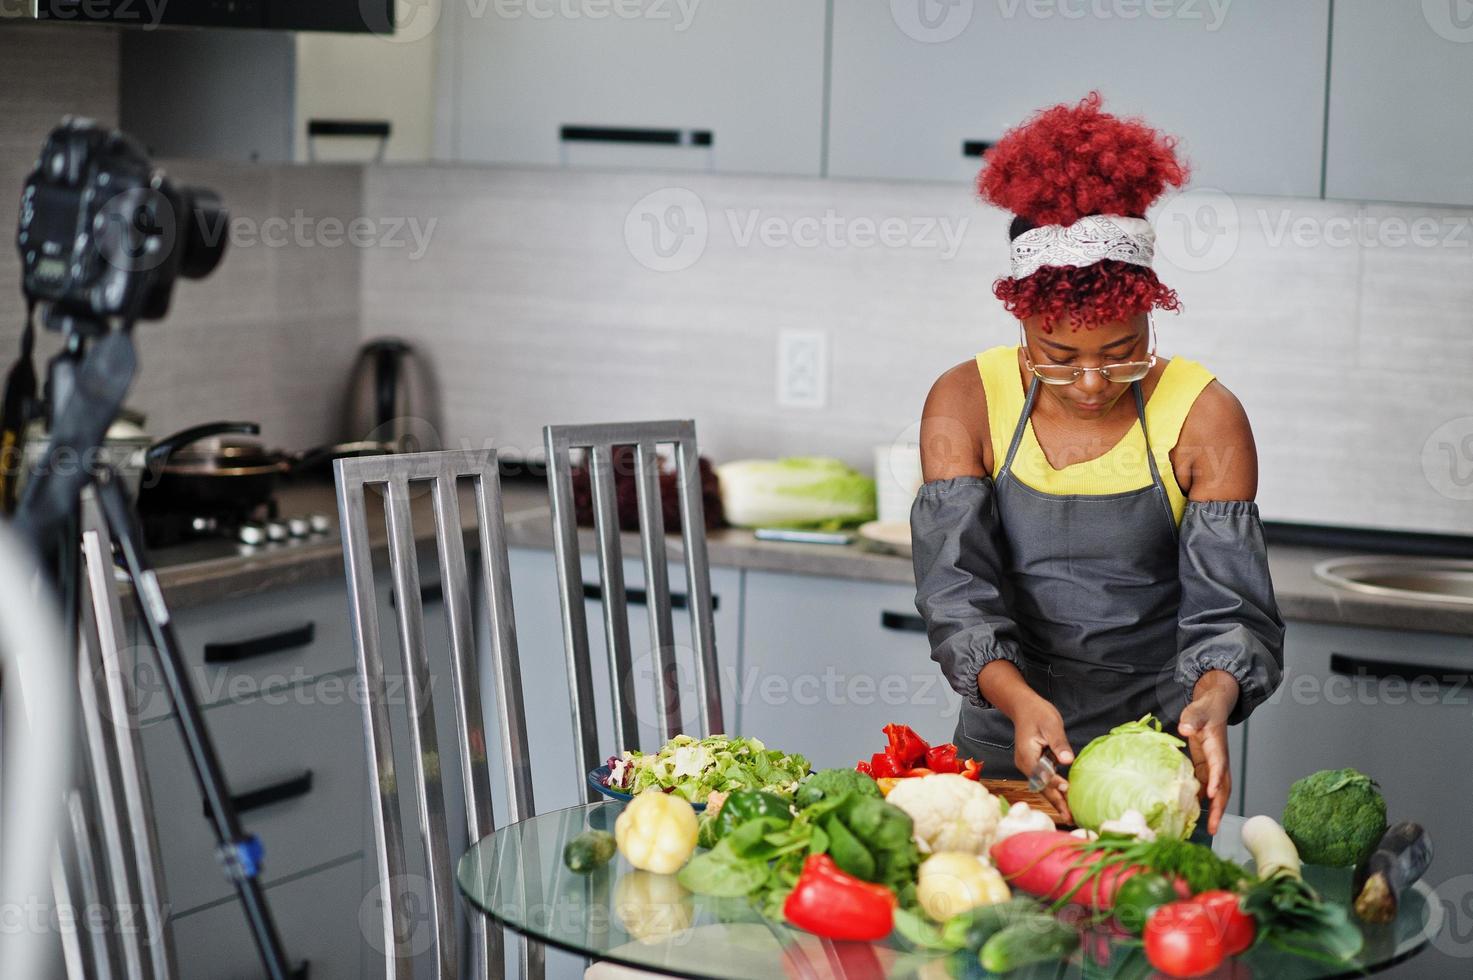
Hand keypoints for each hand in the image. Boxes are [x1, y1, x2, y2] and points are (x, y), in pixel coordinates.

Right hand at [1010, 697, 1075, 824]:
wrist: (1023, 707)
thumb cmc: (1037, 713)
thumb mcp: (1051, 724)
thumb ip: (1059, 743)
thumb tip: (1067, 760)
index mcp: (1027, 755)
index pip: (1041, 774)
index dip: (1055, 783)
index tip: (1068, 790)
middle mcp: (1025, 764)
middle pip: (1041, 786)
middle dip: (1055, 802)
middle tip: (1070, 817)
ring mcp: (1028, 766)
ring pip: (1043, 786)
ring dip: (1056, 799)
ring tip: (1069, 815)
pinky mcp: (1033, 765)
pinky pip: (1044, 780)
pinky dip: (1054, 790)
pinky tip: (1064, 799)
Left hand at [1178, 671, 1239, 835]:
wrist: (1213, 708)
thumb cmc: (1205, 711)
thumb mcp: (1196, 711)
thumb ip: (1192, 719)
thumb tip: (1185, 728)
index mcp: (1217, 748)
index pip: (1218, 766)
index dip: (1216, 781)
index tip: (1212, 795)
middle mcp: (1218, 761)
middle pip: (1223, 788)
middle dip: (1219, 808)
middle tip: (1213, 827)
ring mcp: (1213, 766)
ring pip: (1218, 792)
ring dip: (1214, 810)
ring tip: (1210, 829)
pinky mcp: (1206, 768)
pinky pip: (1207, 788)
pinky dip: (1204, 802)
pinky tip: (1196, 815)